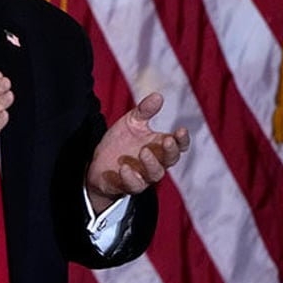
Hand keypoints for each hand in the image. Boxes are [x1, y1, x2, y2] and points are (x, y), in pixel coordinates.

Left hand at [86, 92, 189, 213]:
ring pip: (155, 174)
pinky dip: (131, 178)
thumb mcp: (131, 123)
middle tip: (166, 141)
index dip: (182, 140)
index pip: (178, 145)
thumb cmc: (121, 142)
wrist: (99, 163)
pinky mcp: (127, 185)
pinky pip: (134, 186)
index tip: (181, 130)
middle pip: (171, 160)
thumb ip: (144, 111)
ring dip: (151, 163)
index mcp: (158, 146)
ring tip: (143, 151)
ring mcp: (143, 175)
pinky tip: (124, 168)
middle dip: (171, 151)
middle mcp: (155, 162)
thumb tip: (158, 95)